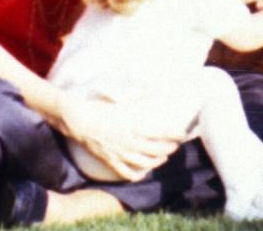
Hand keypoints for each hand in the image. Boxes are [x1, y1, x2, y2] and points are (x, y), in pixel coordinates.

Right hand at [55, 95, 183, 180]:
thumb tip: (155, 87)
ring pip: (147, 163)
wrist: (79, 120)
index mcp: (136, 126)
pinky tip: (142, 172)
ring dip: (158, 161)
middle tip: (175, 145)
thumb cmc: (101, 107)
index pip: (164, 133)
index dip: (176, 134)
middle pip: (159, 150)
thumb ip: (141, 95)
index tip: (183, 133)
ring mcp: (122, 154)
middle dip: (170, 148)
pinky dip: (137, 174)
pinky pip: (128, 174)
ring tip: (163, 158)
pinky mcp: (112, 162)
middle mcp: (132, 142)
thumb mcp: (123, 100)